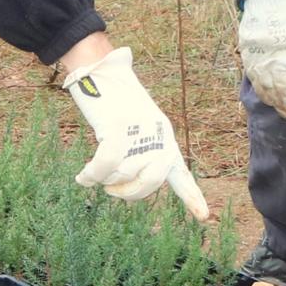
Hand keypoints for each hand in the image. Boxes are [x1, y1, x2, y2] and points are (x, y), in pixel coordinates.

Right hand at [61, 46, 210, 216]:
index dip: (191, 196)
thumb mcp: (135, 123)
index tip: (203, 216)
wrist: (101, 69)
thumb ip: (136, 149)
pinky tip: (82, 177)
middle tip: (111, 189)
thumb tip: (122, 180)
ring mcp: (139, 133)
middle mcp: (158, 137)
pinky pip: (104, 166)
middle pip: (150, 183)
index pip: (180, 173)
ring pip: (121, 175)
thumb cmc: (114, 97)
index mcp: (165, 138)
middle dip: (128, 193)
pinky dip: (91, 175)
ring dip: (102, 178)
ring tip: (93, 169)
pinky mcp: (117, 127)